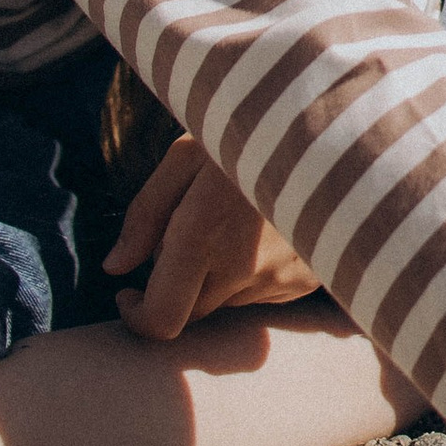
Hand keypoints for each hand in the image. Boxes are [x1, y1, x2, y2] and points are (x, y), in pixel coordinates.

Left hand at [104, 136, 322, 342]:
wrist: (330, 127)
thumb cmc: (249, 128)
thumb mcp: (186, 154)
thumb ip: (145, 215)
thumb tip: (115, 267)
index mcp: (202, 235)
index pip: (162, 318)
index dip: (137, 316)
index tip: (128, 292)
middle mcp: (243, 268)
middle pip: (192, 312)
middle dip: (176, 286)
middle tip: (184, 232)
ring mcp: (281, 278)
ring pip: (228, 302)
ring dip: (216, 276)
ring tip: (231, 219)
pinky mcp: (308, 280)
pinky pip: (264, 294)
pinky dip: (251, 274)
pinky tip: (261, 229)